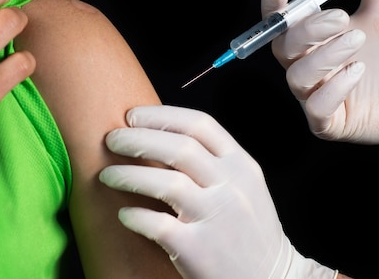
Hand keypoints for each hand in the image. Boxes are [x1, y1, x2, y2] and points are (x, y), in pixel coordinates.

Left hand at [99, 105, 336, 278]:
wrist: (272, 278)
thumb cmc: (250, 229)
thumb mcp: (244, 186)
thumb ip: (214, 161)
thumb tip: (162, 135)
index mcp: (242, 166)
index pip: (200, 125)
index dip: (161, 116)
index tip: (132, 116)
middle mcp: (232, 187)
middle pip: (179, 148)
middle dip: (137, 139)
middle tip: (111, 139)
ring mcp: (217, 218)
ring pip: (165, 183)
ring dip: (128, 175)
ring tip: (106, 174)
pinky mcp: (200, 250)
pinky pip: (158, 225)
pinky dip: (136, 216)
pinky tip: (123, 214)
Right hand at [261, 0, 378, 183]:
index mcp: (314, 39)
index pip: (280, 24)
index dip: (273, 9)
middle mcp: (307, 66)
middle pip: (284, 47)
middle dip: (308, 29)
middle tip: (341, 17)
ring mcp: (315, 95)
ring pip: (297, 76)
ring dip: (324, 56)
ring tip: (358, 41)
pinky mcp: (329, 122)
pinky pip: (316, 108)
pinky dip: (333, 89)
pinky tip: (358, 73)